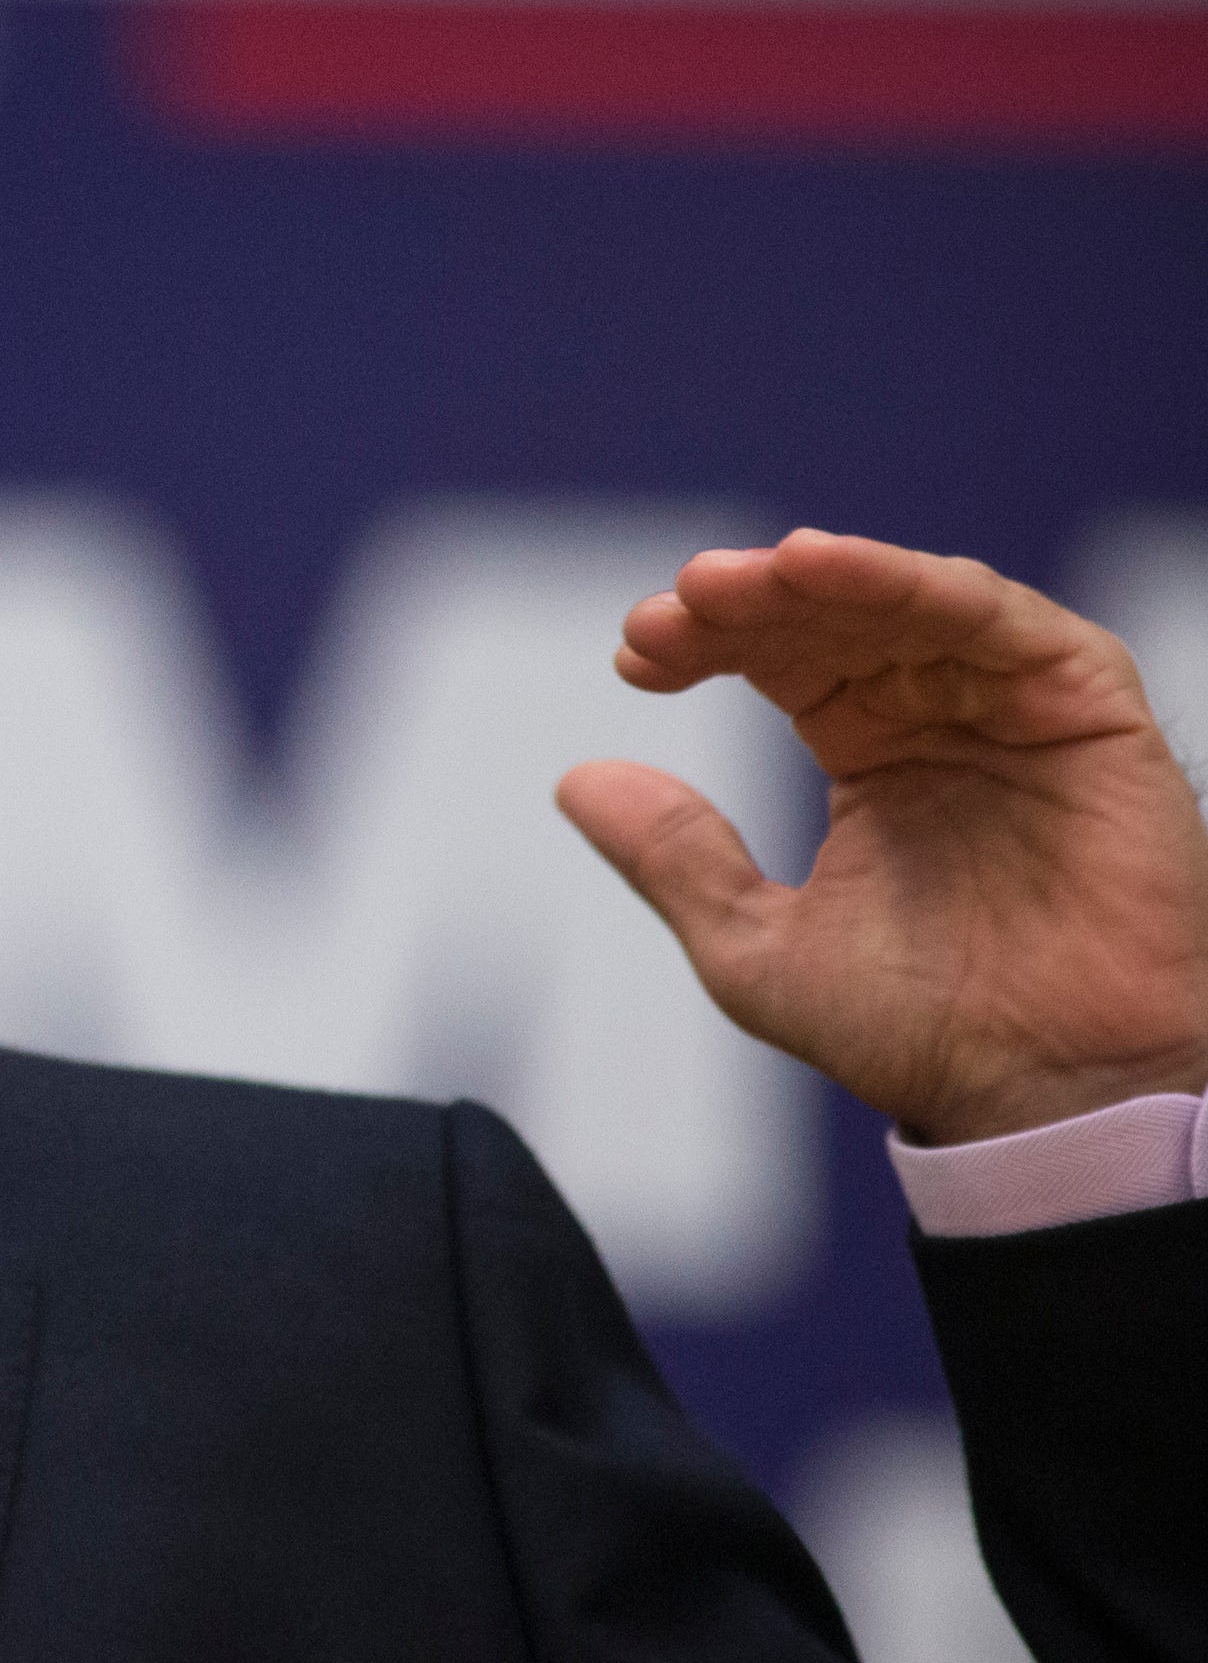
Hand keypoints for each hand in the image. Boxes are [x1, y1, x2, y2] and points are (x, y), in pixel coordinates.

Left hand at [558, 528, 1207, 1145]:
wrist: (1046, 1096)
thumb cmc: (921, 1033)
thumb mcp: (757, 945)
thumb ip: (675, 859)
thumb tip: (576, 780)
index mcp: (871, 756)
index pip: (780, 661)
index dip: (707, 644)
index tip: (636, 658)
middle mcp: (941, 716)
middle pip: (833, 618)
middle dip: (746, 604)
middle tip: (672, 609)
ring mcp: (1014, 705)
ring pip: (905, 601)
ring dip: (813, 580)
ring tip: (726, 583)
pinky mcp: (1087, 707)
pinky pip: (1000, 619)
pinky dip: (908, 583)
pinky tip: (823, 567)